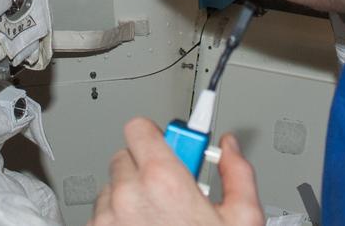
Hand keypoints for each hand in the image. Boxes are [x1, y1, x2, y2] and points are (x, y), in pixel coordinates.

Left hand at [89, 118, 263, 225]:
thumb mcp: (243, 220)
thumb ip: (237, 173)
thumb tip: (230, 149)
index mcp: (163, 181)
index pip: (140, 129)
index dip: (156, 136)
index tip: (168, 147)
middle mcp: (127, 197)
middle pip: (125, 158)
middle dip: (146, 169)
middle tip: (171, 192)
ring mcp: (106, 223)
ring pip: (110, 191)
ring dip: (129, 199)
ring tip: (158, 224)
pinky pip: (100, 220)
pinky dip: (117, 225)